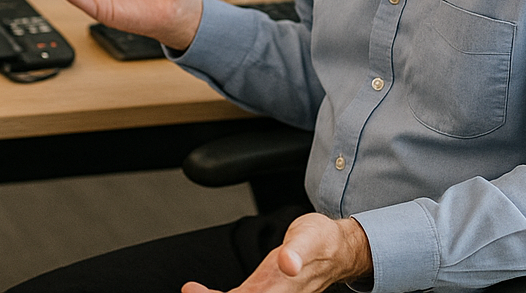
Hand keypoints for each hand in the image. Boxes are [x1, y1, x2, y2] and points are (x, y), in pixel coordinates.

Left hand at [182, 214, 371, 292]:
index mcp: (279, 287)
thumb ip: (297, 250)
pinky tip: (202, 292)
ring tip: (191, 290)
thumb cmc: (322, 241)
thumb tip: (289, 262)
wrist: (337, 249)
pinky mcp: (266, 290)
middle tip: (189, 290)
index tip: (192, 290)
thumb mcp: (310, 237)